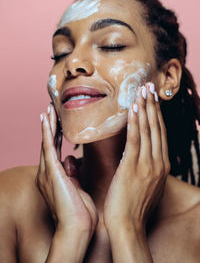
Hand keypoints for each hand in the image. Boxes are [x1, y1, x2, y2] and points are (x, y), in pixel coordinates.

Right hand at [36, 104, 97, 239]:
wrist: (77, 228)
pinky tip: (46, 118)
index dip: (56, 135)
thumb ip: (71, 173)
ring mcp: (48, 172)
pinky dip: (47, 131)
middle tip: (51, 110)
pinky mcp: (52, 171)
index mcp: (54, 177)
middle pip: (49, 143)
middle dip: (51, 126)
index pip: (55, 150)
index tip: (58, 122)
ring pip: (47, 142)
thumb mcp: (76, 188)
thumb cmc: (80, 213)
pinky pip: (48, 146)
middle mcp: (47, 172)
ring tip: (49, 109)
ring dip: (48, 124)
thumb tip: (70, 158)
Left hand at [103, 83, 169, 233]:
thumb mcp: (147, 184)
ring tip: (143, 90)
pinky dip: (136, 123)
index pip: (160, 134)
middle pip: (157, 128)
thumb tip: (138, 154)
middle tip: (150, 87)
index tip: (153, 100)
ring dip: (146, 108)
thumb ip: (146, 167)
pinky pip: (136, 140)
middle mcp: (158, 162)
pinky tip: (135, 108)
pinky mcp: (133, 167)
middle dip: (154, 106)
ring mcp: (147, 164)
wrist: (127, 225)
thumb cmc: (133, 206)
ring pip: (149, 130)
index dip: (157, 115)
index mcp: (161, 166)